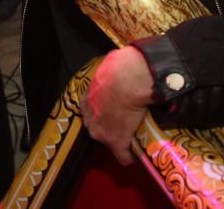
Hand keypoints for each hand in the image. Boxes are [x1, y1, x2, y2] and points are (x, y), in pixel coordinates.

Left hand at [80, 46, 155, 165]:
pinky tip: (137, 156)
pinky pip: (123, 156)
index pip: (92, 114)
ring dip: (122, 140)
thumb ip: (108, 77)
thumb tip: (117, 65)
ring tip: (134, 137)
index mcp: (86, 102)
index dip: (105, 115)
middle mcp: (89, 119)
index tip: (115, 114)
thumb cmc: (119, 70)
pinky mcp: (117, 142)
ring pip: (111, 142)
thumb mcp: (108, 72)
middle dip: (111, 129)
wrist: (127, 81)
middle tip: (126, 125)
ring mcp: (101, 132)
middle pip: (99, 130)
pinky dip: (130, 157)